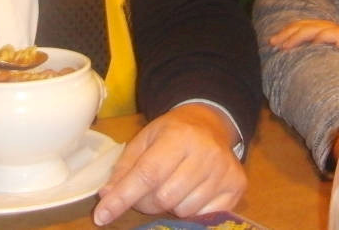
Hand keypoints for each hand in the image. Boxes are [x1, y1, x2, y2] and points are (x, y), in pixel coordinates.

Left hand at [93, 103, 245, 225]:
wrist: (211, 124)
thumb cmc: (173, 133)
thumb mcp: (144, 140)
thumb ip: (125, 168)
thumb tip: (107, 196)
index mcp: (178, 136)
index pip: (147, 174)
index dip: (123, 197)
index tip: (102, 215)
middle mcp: (205, 152)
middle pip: (164, 197)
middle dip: (147, 202)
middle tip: (147, 192)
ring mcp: (224, 170)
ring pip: (184, 210)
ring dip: (171, 206)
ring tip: (173, 186)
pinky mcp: (236, 185)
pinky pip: (205, 215)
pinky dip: (192, 210)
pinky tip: (192, 191)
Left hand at [270, 19, 338, 82]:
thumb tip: (322, 74)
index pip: (312, 29)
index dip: (295, 33)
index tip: (279, 42)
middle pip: (309, 25)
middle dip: (288, 32)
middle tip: (272, 41)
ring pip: (315, 28)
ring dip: (296, 34)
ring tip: (282, 43)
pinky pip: (330, 34)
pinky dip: (316, 36)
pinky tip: (305, 41)